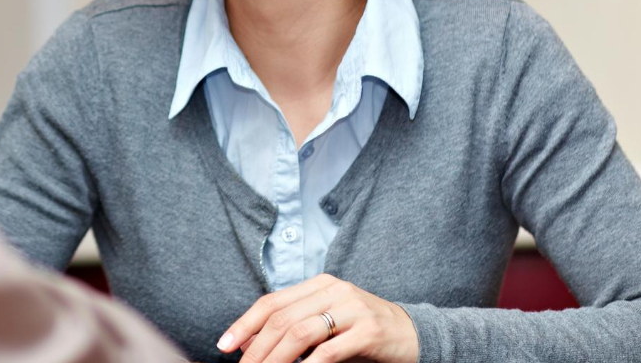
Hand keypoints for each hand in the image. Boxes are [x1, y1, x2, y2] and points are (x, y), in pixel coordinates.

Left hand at [216, 273, 418, 362]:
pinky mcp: (369, 330)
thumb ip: (291, 331)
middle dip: (256, 347)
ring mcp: (352, 308)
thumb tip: (248, 344)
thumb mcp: (325, 328)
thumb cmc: (363, 335)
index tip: (224, 345)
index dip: (244, 324)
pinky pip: (330, 351)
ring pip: (300, 332)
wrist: (416, 336)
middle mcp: (334, 290)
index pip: (272, 302)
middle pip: (282, 318)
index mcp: (319, 285)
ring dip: (275, 358)